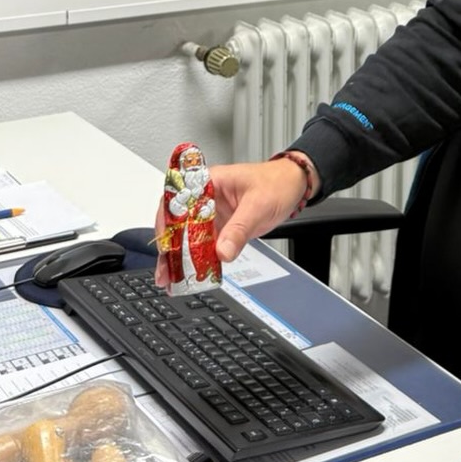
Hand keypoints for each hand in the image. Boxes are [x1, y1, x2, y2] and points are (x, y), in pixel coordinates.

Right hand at [154, 158, 311, 285]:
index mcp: (209, 181)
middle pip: (178, 224)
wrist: (295, 186)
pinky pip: (204, 245)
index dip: (167, 224)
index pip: (176, 201)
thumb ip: (239, 229)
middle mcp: (206, 198)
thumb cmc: (278, 183)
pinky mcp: (221, 227)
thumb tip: (222, 252)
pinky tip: (192, 274)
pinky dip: (198, 260)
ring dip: (180, 258)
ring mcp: (212, 214)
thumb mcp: (258, 205)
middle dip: (170, 248)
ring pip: (189, 237)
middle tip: (165, 271)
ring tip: (173, 279)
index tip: (166, 245)